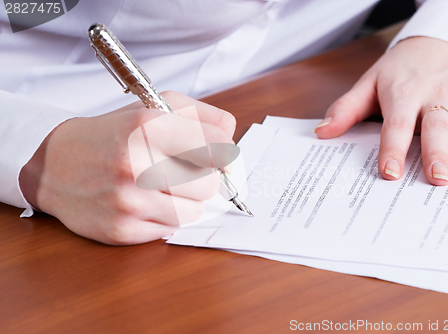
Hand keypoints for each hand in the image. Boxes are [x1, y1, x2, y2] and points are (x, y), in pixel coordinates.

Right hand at [19, 91, 235, 244]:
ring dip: (185, 200)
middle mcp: (136, 164)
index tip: (214, 153)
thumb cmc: (114, 135)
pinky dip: (165, 217)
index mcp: (147, 126)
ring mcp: (127, 201)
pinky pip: (171, 229)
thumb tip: (232, 143)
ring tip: (161, 186)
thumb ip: (202, 117)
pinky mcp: (122, 229)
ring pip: (194, 211)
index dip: (221, 151)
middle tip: (182, 170)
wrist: (56, 163)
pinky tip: (145, 202)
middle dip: (201, 177)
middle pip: (210, 184)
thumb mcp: (154, 106)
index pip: (218, 147)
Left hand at [315, 36, 447, 185]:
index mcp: (403, 94)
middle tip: (436, 179)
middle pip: (435, 126)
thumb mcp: (370, 83)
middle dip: (437, 153)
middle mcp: (435, 94)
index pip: (396, 125)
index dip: (392, 149)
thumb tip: (322, 133)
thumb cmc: (402, 68)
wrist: (441, 38)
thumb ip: (347, 108)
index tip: (389, 173)